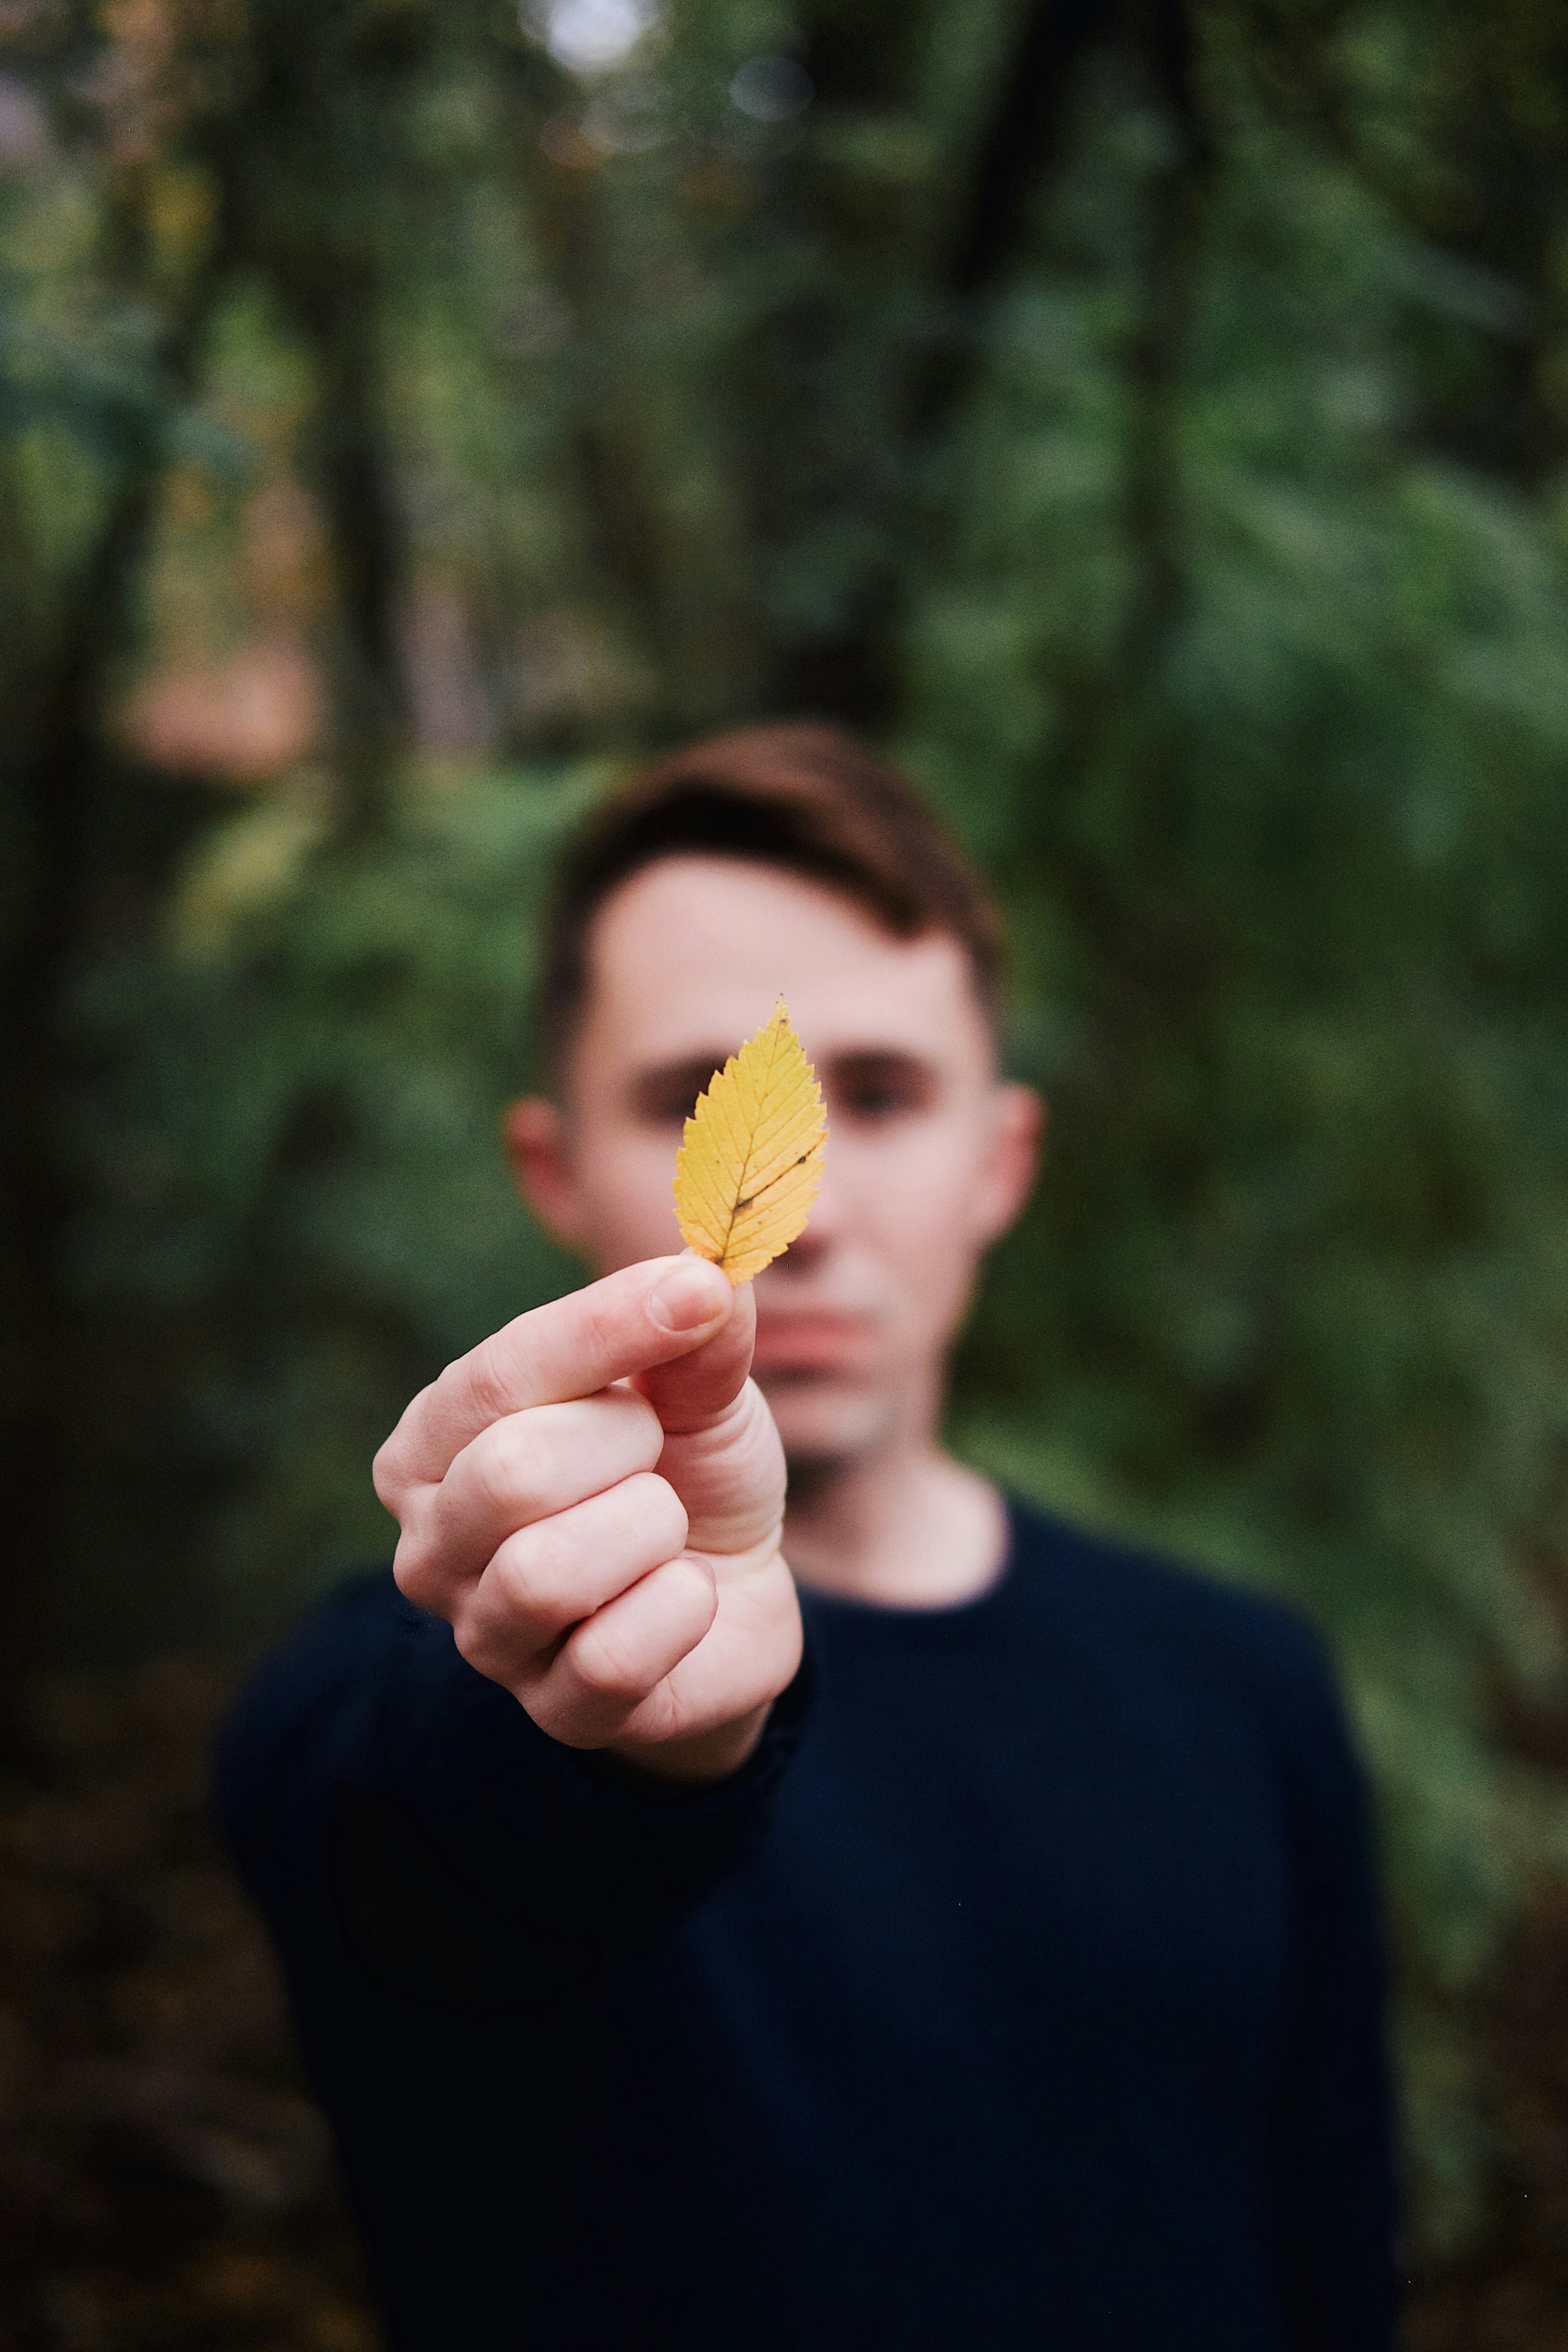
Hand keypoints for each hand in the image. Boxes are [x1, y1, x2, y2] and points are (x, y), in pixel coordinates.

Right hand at [372, 1256, 800, 1780]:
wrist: (735, 1589)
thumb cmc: (684, 1468)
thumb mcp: (694, 1384)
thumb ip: (697, 1327)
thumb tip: (712, 1266)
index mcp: (436, 1439)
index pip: (500, 1371)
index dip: (608, 1327)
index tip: (699, 1291)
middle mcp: (430, 1540)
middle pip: (512, 1474)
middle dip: (625, 1449)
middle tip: (656, 1455)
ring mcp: (483, 1635)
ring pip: (547, 1572)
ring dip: (649, 1532)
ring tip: (665, 1528)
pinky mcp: (554, 1711)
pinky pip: (611, 1656)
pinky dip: (680, 1611)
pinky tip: (686, 1595)